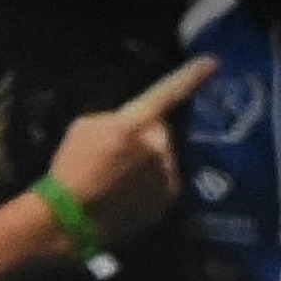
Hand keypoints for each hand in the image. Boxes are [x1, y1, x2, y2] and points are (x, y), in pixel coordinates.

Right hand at [46, 57, 215, 235]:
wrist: (67, 218)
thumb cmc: (70, 168)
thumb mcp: (84, 128)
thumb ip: (117, 120)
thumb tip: (134, 129)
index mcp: (135, 123)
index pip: (168, 93)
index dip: (191, 76)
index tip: (212, 62)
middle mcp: (158, 146)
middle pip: (159, 134)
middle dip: (145, 140)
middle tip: (115, 157)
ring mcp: (166, 174)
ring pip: (162, 159)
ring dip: (146, 164)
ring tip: (116, 181)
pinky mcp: (167, 199)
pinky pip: (163, 182)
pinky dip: (148, 186)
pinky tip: (125, 196)